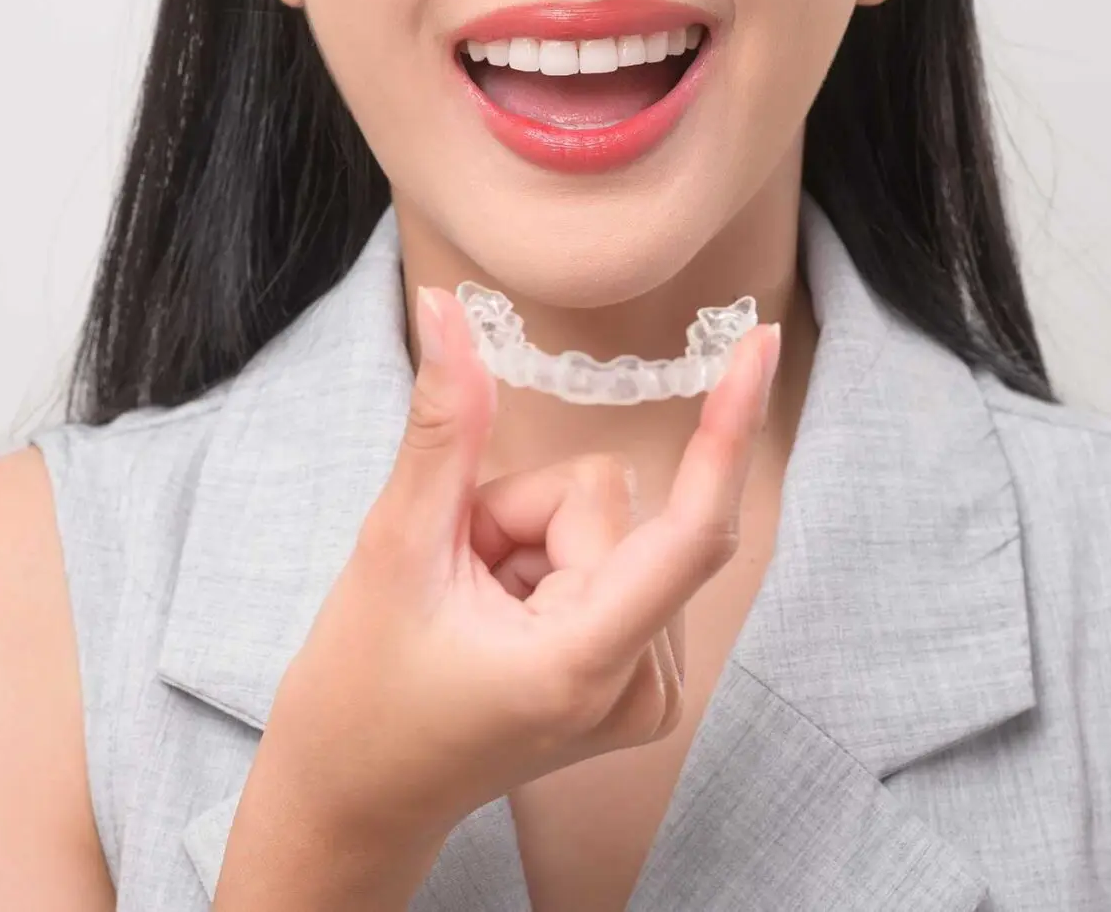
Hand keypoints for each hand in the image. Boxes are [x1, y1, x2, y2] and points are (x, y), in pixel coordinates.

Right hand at [237, 283, 782, 859]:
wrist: (352, 799)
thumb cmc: (360, 694)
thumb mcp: (392, 549)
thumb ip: (442, 430)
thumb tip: (448, 312)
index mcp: (586, 663)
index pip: (692, 532)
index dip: (727, 431)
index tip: (758, 346)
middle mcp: (641, 683)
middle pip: (606, 505)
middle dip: (519, 512)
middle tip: (451, 577)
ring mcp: (645, 688)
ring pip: (601, 525)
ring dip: (523, 540)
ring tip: (466, 606)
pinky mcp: (636, 679)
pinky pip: (605, 559)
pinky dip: (540, 564)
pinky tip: (493, 616)